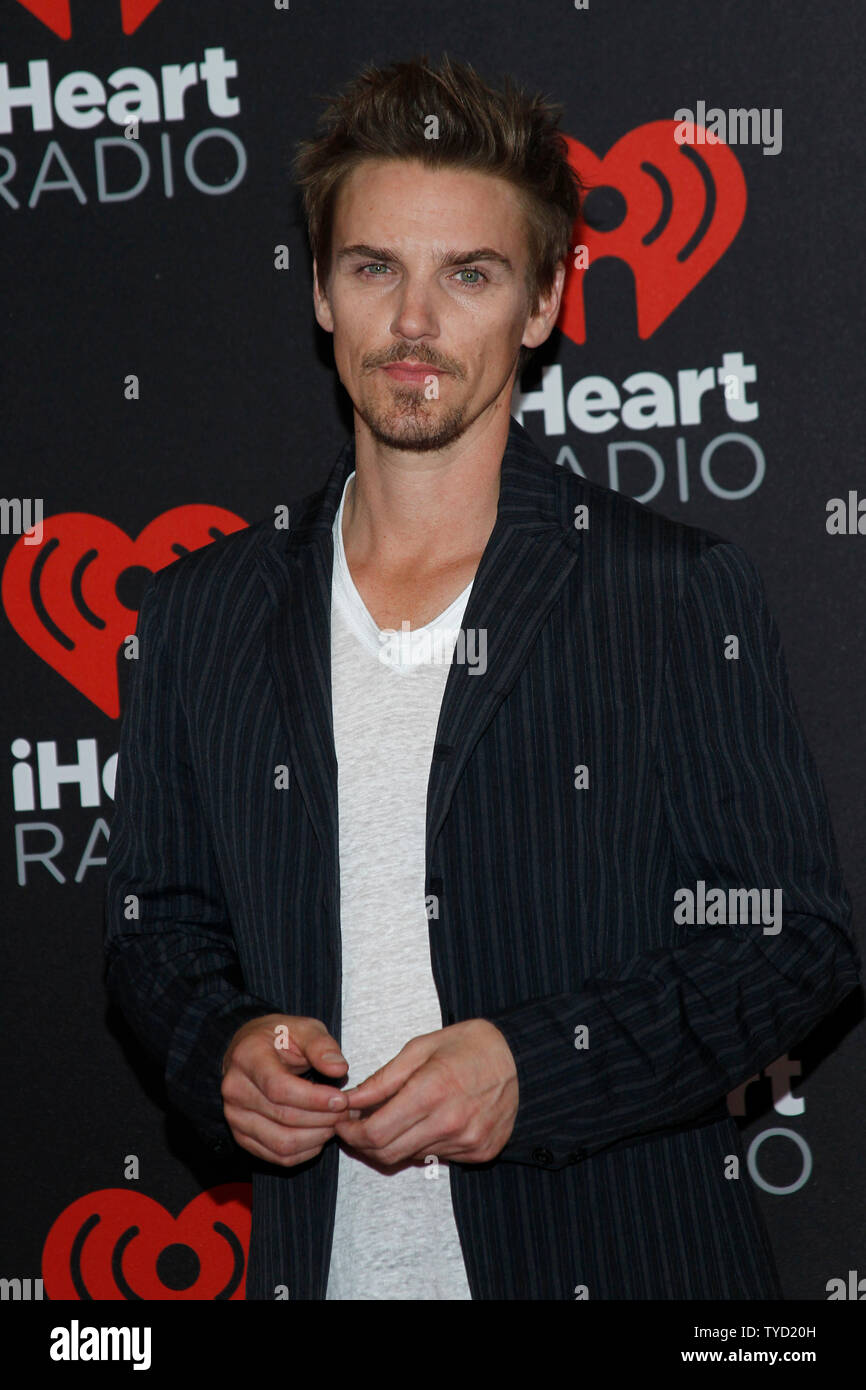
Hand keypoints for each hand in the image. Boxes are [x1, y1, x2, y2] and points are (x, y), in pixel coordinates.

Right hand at [220, 1013, 350, 1165]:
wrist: (249, 1050)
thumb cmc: (279, 1038)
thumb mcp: (302, 1028)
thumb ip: (321, 1045)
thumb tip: (338, 1068)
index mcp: (247, 1057)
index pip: (279, 1088)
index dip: (314, 1099)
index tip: (341, 1099)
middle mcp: (235, 1089)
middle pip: (283, 1117)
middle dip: (322, 1119)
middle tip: (347, 1112)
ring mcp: (235, 1116)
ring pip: (281, 1142)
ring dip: (316, 1138)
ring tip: (336, 1123)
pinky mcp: (242, 1135)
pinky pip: (276, 1155)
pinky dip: (304, 1151)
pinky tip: (319, 1135)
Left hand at [333, 1019, 517, 1165]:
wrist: (522, 1059)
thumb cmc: (469, 1045)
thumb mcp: (421, 1047)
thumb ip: (384, 1078)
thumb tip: (350, 1099)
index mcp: (432, 1090)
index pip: (376, 1132)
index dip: (350, 1131)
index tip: (342, 1120)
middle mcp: (450, 1122)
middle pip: (387, 1152)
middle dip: (362, 1142)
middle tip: (355, 1125)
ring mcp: (468, 1141)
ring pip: (410, 1157)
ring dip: (392, 1143)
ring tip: (391, 1118)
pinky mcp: (480, 1152)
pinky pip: (437, 1157)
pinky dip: (421, 1144)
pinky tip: (425, 1122)